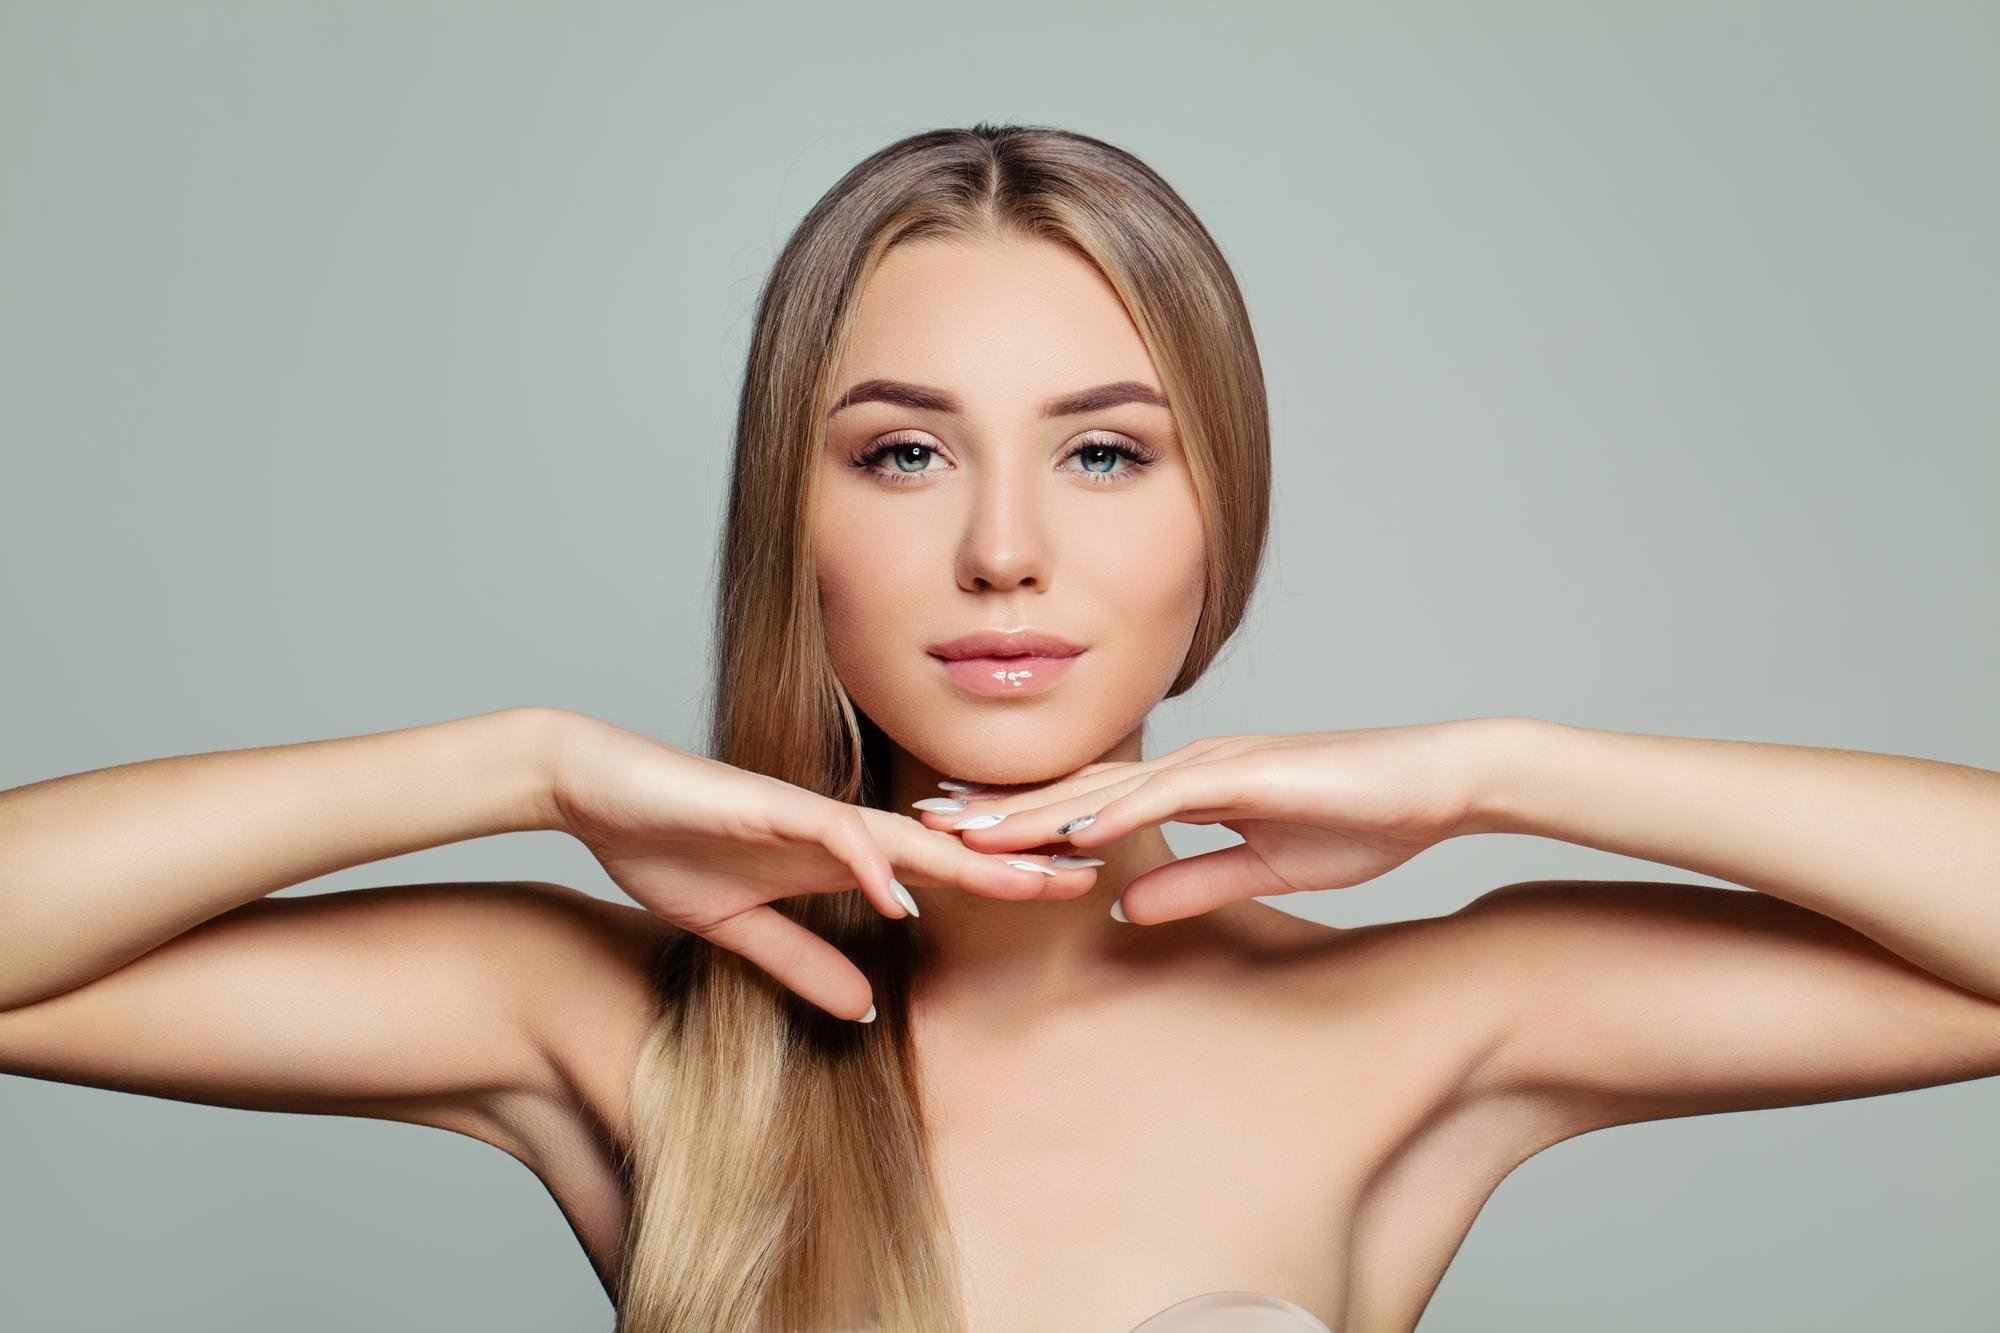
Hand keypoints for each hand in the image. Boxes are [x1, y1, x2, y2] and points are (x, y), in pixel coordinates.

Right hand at [548, 714, 1083, 1019]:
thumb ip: (805, 963)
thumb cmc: (668, 846)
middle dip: (1016, 859)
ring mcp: (803, 812)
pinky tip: (901, 892)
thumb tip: (867, 1009)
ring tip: (1029, 881)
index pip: (937, 869)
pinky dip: (866, 863)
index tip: (1063, 893)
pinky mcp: (763, 805)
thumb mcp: (743, 930)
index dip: (999, 879)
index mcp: (837, 854)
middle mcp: (835, 827)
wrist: (597, 792)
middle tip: (1092, 872)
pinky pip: (826, 833)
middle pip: (944, 845)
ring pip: (903, 833)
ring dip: (966, 857)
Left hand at [917, 720, 1499, 923]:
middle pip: (1074, 788)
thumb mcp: (1260, 865)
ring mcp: (1215, 762)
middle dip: (1000, 810)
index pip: (1087, 803)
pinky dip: (1113, 809)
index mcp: (1189, 784)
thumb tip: (1120, 907)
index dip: (1022, 821)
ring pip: (1103, 787)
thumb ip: (1193, 882)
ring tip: (970, 829)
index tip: (960, 837)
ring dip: (1034, 810)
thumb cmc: (1359, 818)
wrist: (1435, 785)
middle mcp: (1189, 764)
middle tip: (927, 824)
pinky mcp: (1247, 773)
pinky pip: (1168, 795)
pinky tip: (1069, 830)